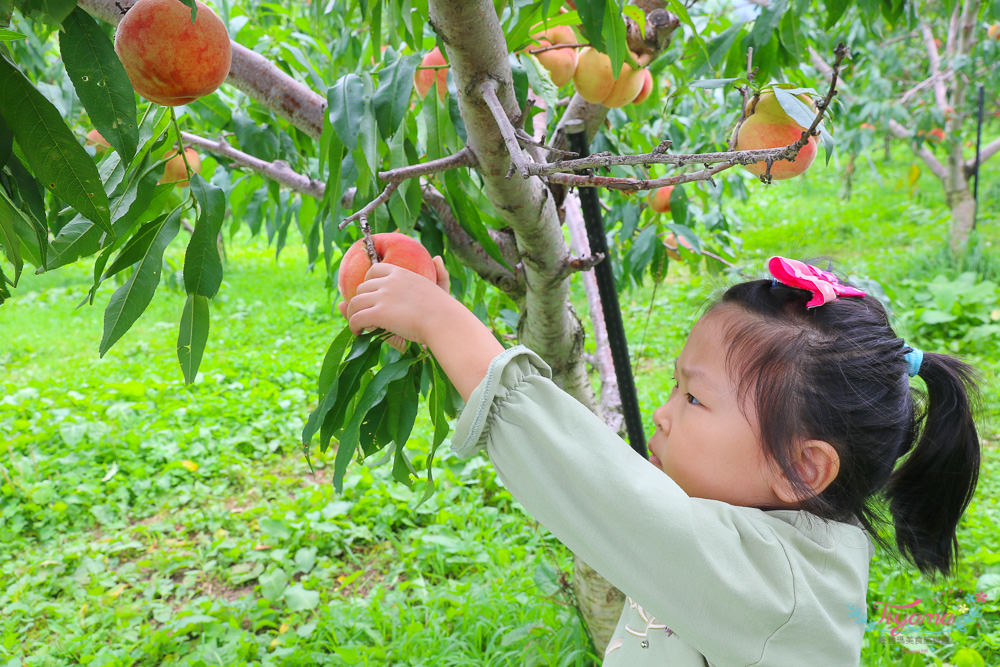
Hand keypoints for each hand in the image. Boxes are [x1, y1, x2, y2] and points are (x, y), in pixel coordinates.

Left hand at [342, 255, 503, 400]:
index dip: (368, 282)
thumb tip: (437, 258)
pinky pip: (356, 318)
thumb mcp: (442, 286)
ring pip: (355, 303)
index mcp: (401, 273)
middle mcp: (388, 282)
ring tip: (358, 325)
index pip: (375, 270)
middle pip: (362, 288)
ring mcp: (382, 297)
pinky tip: (358, 332)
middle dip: (361, 301)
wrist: (444, 322)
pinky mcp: (378, 313)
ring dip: (353, 314)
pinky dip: (353, 326)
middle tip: (366, 314)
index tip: (371, 295)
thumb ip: (440, 273)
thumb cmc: (445, 310)